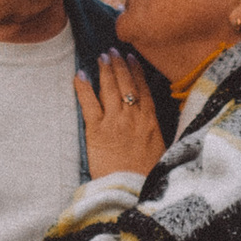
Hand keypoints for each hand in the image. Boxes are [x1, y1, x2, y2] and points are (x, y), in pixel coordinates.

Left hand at [74, 49, 160, 178]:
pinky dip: (84, 87)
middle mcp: (133, 116)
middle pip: (126, 83)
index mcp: (150, 121)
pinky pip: (89, 102)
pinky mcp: (97, 130)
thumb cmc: (146, 176)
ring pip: (110, 88)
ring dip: (105, 69)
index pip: (144, 89)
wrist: (132, 189)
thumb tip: (151, 126)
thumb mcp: (161, 151)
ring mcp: (115, 121)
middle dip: (119, 64)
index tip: (132, 58)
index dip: (137, 72)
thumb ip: (155, 134)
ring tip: (102, 56)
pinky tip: (80, 74)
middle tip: (113, 51)